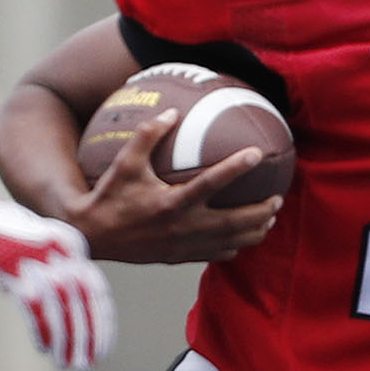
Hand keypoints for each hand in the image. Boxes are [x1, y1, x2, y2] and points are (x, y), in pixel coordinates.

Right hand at [0, 179, 115, 370]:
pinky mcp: (10, 266)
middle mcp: (54, 246)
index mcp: (66, 240)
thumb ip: (55, 267)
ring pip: (60, 304)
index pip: (93, 286)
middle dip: (87, 333)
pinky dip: (43, 329)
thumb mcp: (35, 246)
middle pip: (81, 296)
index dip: (100, 319)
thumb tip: (68, 303)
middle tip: (90, 360)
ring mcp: (32, 255)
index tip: (102, 345)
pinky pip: (33, 305)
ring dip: (67, 338)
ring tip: (69, 362)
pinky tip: (46, 348)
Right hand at [62, 122, 279, 265]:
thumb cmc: (107, 195)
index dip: (236, 167)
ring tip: (270, 219)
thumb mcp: (124, 162)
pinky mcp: (178, 258)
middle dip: (260, 212)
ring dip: (253, 232)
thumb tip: (172, 112)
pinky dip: (233, 248)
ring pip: (229, 243)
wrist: (91, 236)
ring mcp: (182, 247)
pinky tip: (242, 240)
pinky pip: (214, 255)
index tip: (257, 154)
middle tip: (278, 198)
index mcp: (171, 202)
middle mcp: (181, 227)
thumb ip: (148, 135)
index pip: (211, 182)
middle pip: (233, 221)